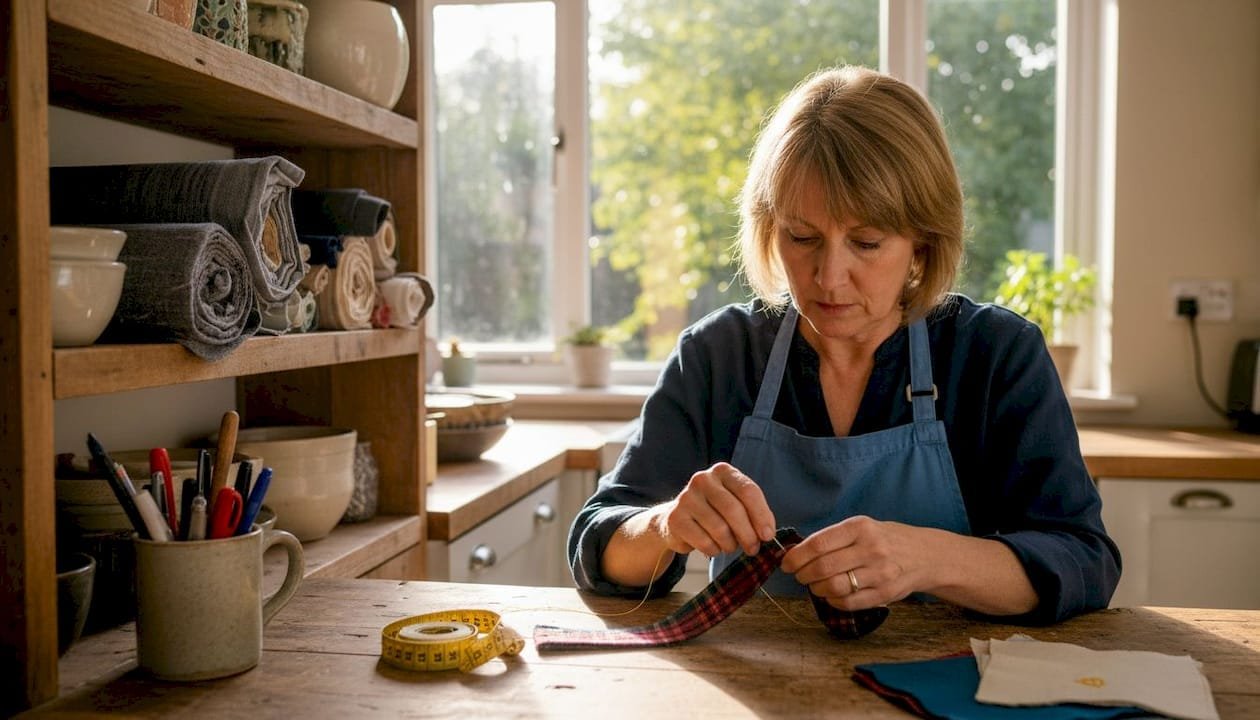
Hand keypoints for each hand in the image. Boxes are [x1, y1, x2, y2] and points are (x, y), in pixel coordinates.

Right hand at [650, 462, 775, 556]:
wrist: (680, 520)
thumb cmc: (716, 512)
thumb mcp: (737, 504)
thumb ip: (755, 513)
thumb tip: (768, 533)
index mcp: (723, 471)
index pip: (748, 491)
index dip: (761, 515)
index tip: (768, 536)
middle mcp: (703, 480)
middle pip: (734, 510)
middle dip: (748, 535)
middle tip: (753, 548)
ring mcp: (686, 498)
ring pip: (720, 529)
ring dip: (730, 545)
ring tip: (729, 545)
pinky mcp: (675, 518)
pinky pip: (704, 542)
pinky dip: (714, 550)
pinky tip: (713, 546)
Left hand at [780, 516, 922, 609]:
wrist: (925, 555)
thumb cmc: (885, 540)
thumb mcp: (862, 528)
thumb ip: (833, 538)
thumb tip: (796, 553)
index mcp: (860, 527)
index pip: (818, 544)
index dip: (796, 556)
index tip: (786, 563)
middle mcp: (871, 549)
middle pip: (823, 567)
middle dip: (803, 574)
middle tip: (799, 576)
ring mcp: (880, 573)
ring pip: (833, 587)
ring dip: (816, 589)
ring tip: (814, 585)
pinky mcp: (885, 594)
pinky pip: (848, 602)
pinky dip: (832, 601)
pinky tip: (831, 595)